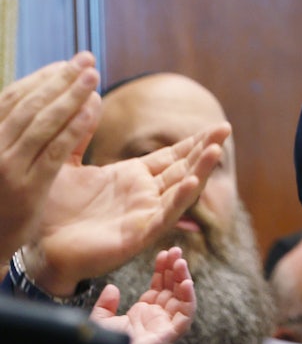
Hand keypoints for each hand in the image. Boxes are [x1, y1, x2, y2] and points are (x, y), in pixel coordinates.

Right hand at [0, 52, 100, 261]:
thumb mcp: (3, 159)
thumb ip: (24, 131)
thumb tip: (57, 98)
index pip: (13, 98)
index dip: (42, 78)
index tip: (66, 63)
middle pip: (29, 104)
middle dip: (60, 78)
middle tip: (86, 59)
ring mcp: (6, 167)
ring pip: (42, 122)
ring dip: (70, 95)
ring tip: (93, 76)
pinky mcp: (26, 186)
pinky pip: (55, 149)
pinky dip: (75, 126)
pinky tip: (93, 109)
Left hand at [21, 124, 227, 296]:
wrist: (34, 246)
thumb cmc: (50, 209)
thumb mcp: (65, 162)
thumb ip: (80, 133)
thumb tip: (91, 97)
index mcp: (133, 177)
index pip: (173, 155)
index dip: (194, 140)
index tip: (217, 124)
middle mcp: (145, 195)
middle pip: (184, 168)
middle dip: (205, 149)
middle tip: (225, 128)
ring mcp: (144, 215)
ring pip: (181, 190)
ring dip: (200, 170)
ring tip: (216, 150)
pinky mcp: (138, 236)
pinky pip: (164, 216)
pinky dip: (180, 199)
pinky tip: (193, 183)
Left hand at [86, 247, 194, 343]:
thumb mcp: (100, 322)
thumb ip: (106, 304)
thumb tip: (112, 287)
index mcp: (143, 313)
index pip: (158, 286)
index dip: (161, 269)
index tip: (162, 253)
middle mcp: (157, 317)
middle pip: (172, 287)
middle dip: (174, 268)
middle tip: (175, 250)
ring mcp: (165, 325)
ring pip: (181, 297)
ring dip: (183, 277)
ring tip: (180, 260)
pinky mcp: (170, 334)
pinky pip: (186, 314)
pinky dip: (189, 298)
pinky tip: (186, 282)